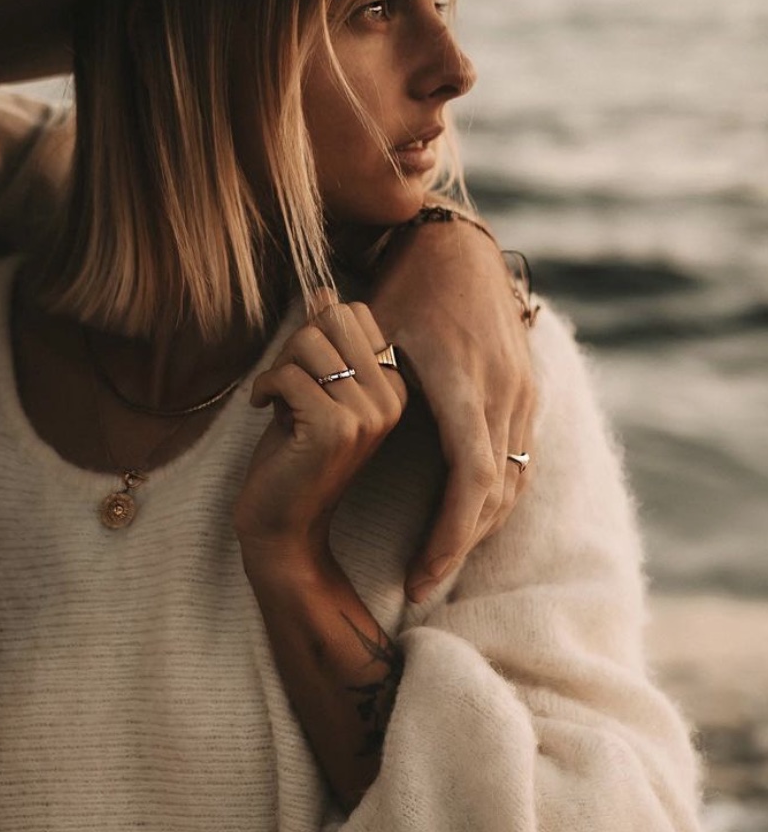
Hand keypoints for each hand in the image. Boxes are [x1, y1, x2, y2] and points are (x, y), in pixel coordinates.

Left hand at [235, 297, 408, 557]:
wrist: (284, 525)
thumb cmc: (294, 454)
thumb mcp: (312, 387)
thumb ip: (321, 342)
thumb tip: (323, 289)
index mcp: (394, 384)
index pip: (352, 313)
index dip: (314, 331)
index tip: (302, 372)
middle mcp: (391, 397)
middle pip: (332, 319)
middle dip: (295, 343)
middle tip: (285, 382)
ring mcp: (367, 414)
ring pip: (308, 342)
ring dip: (278, 366)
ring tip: (276, 399)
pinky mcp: (335, 428)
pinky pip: (288, 374)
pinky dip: (264, 386)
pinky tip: (262, 410)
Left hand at [370, 217, 535, 601]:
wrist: (461, 247)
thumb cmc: (410, 281)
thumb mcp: (378, 319)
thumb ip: (344, 358)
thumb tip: (303, 399)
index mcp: (466, 382)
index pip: (472, 478)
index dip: (451, 534)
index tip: (420, 574)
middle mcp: (505, 393)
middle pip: (497, 495)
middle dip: (461, 546)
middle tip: (424, 584)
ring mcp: (524, 393)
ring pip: (514, 483)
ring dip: (479, 527)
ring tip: (439, 562)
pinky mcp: (527, 390)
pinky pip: (520, 460)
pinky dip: (492, 496)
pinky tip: (464, 516)